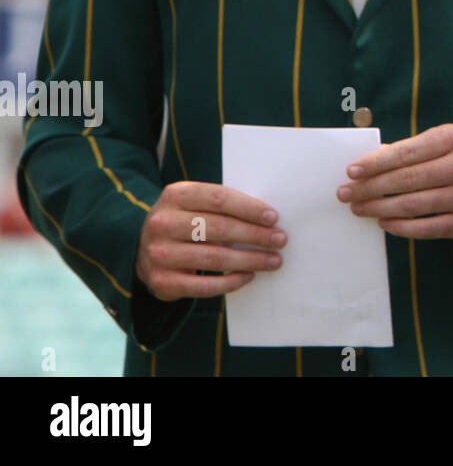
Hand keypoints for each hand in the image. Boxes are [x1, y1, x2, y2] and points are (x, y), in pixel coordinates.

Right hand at [135, 181, 284, 301]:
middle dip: (255, 235)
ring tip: (273, 260)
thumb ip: (222, 205)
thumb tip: (267, 217)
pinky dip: (230, 281)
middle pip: (220, 228)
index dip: (249, 208)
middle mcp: (163, 223)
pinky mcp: (161, 281)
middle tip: (280, 239)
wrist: (143, 249)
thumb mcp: (194, 203)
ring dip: (250, 260)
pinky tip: (248, 276)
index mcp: (175, 195)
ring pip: (215, 257)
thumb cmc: (184, 221)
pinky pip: (203, 285)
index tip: (273, 218)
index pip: (219, 199)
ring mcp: (159, 254)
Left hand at [338, 123, 452, 238]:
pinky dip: (401, 227)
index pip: (406, 152)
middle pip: (406, 180)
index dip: (376, 163)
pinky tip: (384, 223)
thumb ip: (413, 148)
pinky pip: (426, 228)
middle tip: (345, 194)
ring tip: (359, 209)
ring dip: (379, 209)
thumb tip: (373, 159)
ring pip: (412, 206)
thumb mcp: (447, 141)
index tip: (352, 171)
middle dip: (370, 188)